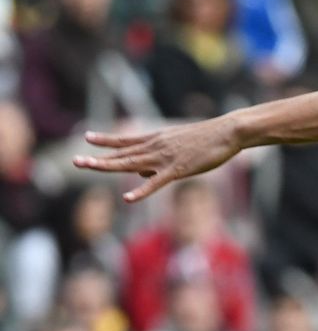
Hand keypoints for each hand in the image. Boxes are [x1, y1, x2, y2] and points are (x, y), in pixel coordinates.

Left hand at [73, 117, 244, 202]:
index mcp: (157, 139)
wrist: (227, 132)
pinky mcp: (178, 170)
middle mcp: (156, 146)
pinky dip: (141, 191)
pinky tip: (128, 198)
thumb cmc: (209, 138)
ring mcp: (165, 158)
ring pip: (131, 164)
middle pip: (122, 153)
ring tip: (87, 167)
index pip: (126, 140)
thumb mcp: (181, 144)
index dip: (106, 139)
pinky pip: (156, 183)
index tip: (87, 137)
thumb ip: (161, 157)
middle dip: (98, 158)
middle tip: (76, 161)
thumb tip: (144, 173)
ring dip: (107, 166)